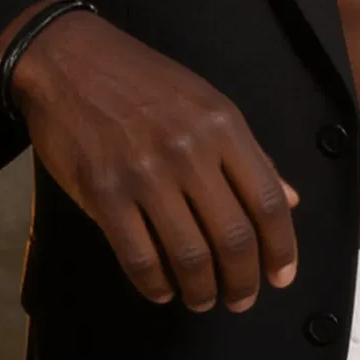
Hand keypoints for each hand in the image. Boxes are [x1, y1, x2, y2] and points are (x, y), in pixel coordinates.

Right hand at [7, 9, 299, 312]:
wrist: (69, 60)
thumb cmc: (144, 82)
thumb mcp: (207, 103)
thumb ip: (249, 154)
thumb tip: (290, 200)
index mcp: (223, 127)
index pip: (267, 202)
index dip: (281, 249)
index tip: (281, 277)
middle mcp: (189, 151)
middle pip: (232, 237)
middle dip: (243, 282)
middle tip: (240, 300)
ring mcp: (144, 174)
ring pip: (189, 256)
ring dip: (201, 291)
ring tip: (202, 299)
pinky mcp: (103, 192)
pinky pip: (138, 256)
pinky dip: (155, 284)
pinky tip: (162, 290)